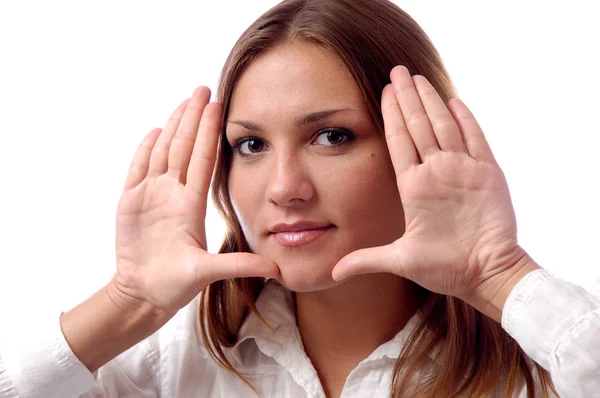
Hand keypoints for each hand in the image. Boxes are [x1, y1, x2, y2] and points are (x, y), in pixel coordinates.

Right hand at [111, 87, 278, 315]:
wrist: (144, 293)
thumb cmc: (175, 285)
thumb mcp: (207, 273)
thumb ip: (238, 266)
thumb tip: (276, 269)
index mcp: (192, 205)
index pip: (203, 160)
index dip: (210, 133)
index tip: (220, 107)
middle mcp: (173, 194)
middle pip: (184, 148)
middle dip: (193, 118)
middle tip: (203, 89)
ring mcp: (151, 196)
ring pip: (163, 152)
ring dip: (173, 126)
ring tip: (184, 101)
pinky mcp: (130, 202)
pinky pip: (137, 169)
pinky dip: (144, 149)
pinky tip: (155, 129)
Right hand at [332, 66, 538, 318]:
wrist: (491, 272)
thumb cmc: (447, 268)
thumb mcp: (402, 261)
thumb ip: (366, 260)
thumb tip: (333, 272)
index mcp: (414, 188)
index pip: (399, 141)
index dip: (392, 114)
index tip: (386, 91)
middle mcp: (438, 172)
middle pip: (419, 125)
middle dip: (407, 96)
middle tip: (399, 71)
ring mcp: (465, 169)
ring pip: (444, 125)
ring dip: (432, 99)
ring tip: (419, 79)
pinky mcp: (489, 172)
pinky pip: (476, 137)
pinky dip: (466, 118)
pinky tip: (456, 101)